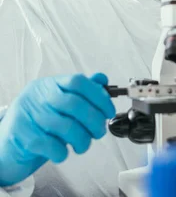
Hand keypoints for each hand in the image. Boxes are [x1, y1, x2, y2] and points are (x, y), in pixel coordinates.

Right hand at [0, 73, 115, 186]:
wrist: (5, 142)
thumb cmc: (38, 121)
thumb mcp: (59, 103)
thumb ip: (81, 92)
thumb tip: (102, 79)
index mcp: (50, 85)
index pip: (78, 82)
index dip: (99, 96)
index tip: (109, 111)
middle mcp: (38, 96)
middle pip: (75, 104)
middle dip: (94, 121)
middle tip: (99, 132)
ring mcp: (28, 115)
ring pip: (65, 126)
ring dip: (82, 140)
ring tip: (82, 145)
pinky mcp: (22, 136)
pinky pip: (50, 145)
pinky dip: (62, 152)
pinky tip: (63, 153)